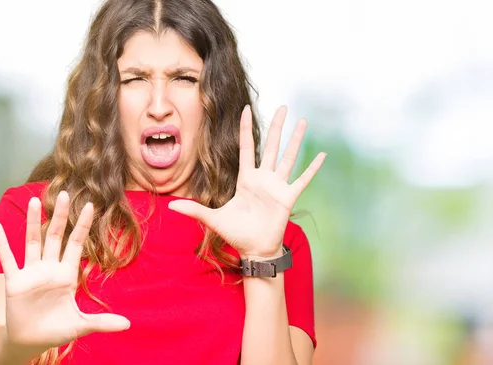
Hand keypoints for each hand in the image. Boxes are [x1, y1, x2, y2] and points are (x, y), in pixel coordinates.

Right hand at [0, 192, 129, 353]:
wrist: (29, 342)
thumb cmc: (55, 330)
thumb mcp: (81, 325)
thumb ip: (102, 322)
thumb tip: (127, 325)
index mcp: (67, 274)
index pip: (76, 243)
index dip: (83, 226)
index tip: (90, 205)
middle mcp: (50, 268)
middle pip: (56, 236)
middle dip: (60, 216)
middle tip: (64, 193)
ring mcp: (31, 273)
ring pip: (33, 242)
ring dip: (32, 222)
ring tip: (34, 201)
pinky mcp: (14, 281)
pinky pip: (7, 259)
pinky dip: (2, 243)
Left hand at [168, 105, 325, 257]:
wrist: (254, 250)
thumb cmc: (236, 234)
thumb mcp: (213, 219)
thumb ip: (194, 210)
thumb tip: (170, 207)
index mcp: (246, 179)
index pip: (246, 147)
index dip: (246, 128)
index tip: (246, 108)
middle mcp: (263, 178)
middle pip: (270, 146)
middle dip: (276, 126)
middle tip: (282, 106)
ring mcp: (277, 186)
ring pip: (288, 157)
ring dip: (295, 140)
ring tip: (303, 121)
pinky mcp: (288, 197)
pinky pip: (303, 179)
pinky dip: (312, 168)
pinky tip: (322, 155)